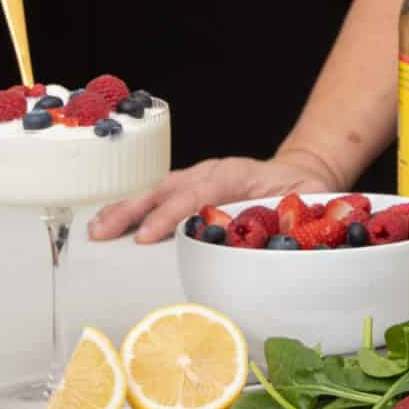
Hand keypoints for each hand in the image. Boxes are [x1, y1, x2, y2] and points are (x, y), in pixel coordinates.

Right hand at [89, 151, 339, 244]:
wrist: (299, 172)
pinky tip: (108, 223)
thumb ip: (300, 214)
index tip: (149, 235)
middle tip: (105, 234)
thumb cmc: (303, 190)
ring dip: (125, 209)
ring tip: (97, 230)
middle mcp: (212, 172)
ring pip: (156, 191)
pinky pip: (157, 197)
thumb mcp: (311, 199)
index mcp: (238, 174)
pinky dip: (131, 209)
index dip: (172, 214)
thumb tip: (287, 236)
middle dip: (135, 211)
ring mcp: (197, 178)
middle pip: (168, 189)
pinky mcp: (188, 188)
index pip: (199, 192)